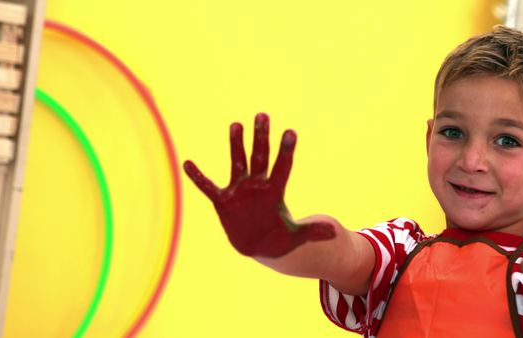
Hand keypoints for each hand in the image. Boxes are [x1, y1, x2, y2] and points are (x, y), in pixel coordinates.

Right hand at [184, 113, 334, 256]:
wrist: (257, 246)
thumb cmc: (277, 240)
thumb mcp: (295, 238)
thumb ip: (311, 232)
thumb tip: (334, 233)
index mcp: (275, 192)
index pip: (282, 167)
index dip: (286, 151)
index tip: (290, 132)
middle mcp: (257, 185)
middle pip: (260, 157)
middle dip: (261, 137)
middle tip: (263, 115)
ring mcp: (239, 190)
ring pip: (237, 162)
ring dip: (236, 145)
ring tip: (236, 124)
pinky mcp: (223, 201)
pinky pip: (208, 187)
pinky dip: (197, 177)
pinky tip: (187, 163)